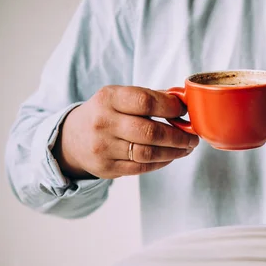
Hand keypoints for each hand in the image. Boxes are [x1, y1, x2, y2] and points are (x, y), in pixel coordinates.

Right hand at [53, 85, 198, 178]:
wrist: (72, 138)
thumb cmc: (107, 113)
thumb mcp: (120, 97)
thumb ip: (151, 97)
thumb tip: (184, 102)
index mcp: (108, 98)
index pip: (145, 101)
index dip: (171, 107)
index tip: (185, 111)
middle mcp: (103, 122)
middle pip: (151, 132)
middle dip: (179, 136)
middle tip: (193, 137)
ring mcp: (103, 147)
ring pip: (149, 153)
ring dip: (174, 152)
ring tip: (187, 148)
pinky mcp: (106, 168)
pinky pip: (142, 168)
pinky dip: (162, 162)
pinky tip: (171, 156)